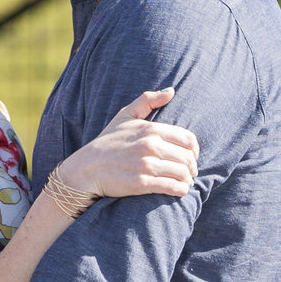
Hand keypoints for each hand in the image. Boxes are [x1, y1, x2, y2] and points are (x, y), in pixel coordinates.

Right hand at [58, 88, 198, 201]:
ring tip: (185, 182)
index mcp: (150, 129)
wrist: (86, 169)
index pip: (188, 139)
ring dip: (187, 180)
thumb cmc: (107, 142)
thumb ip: (148, 101)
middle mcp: (150, 146)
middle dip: (192, 167)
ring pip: (182, 173)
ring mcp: (146, 165)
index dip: (194, 150)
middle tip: (190, 172)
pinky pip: (172, 187)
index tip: (192, 156)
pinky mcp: (141, 184)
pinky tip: (179, 190)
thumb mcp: (125, 116)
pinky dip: (180, 190)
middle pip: (187, 158)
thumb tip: (171, 91)